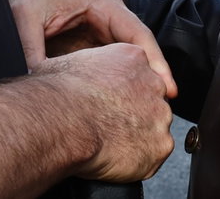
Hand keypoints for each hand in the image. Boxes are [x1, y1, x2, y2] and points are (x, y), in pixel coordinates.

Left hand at [0, 0, 175, 96]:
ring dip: (133, 83)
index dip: (156, 62)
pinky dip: (113, 83)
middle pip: (139, 51)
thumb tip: (34, 85)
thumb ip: (31, 51)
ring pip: (125, 61)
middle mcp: (109, 18)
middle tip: (159, 110)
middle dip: (150, 78)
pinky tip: (114, 105)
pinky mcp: (90, 44)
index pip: (139, 35)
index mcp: (103, 5)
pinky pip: (108, 65)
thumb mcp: (25, 19)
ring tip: (142, 112)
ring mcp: (101, 32)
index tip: (167, 88)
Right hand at [33, 43, 175, 181]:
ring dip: (137, 137)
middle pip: (150, 100)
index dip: (122, 91)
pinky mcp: (161, 145)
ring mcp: (160, 115)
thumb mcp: (66, 62)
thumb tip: (66, 74)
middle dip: (134, 113)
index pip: (138, 74)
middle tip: (108, 125)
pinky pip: (154, 156)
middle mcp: (153, 83)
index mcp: (132, 57)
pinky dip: (138, 161)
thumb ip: (82, 66)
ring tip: (109, 143)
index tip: (109, 103)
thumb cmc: (59, 93)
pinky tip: (116, 158)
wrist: (62, 122)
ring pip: (154, 129)